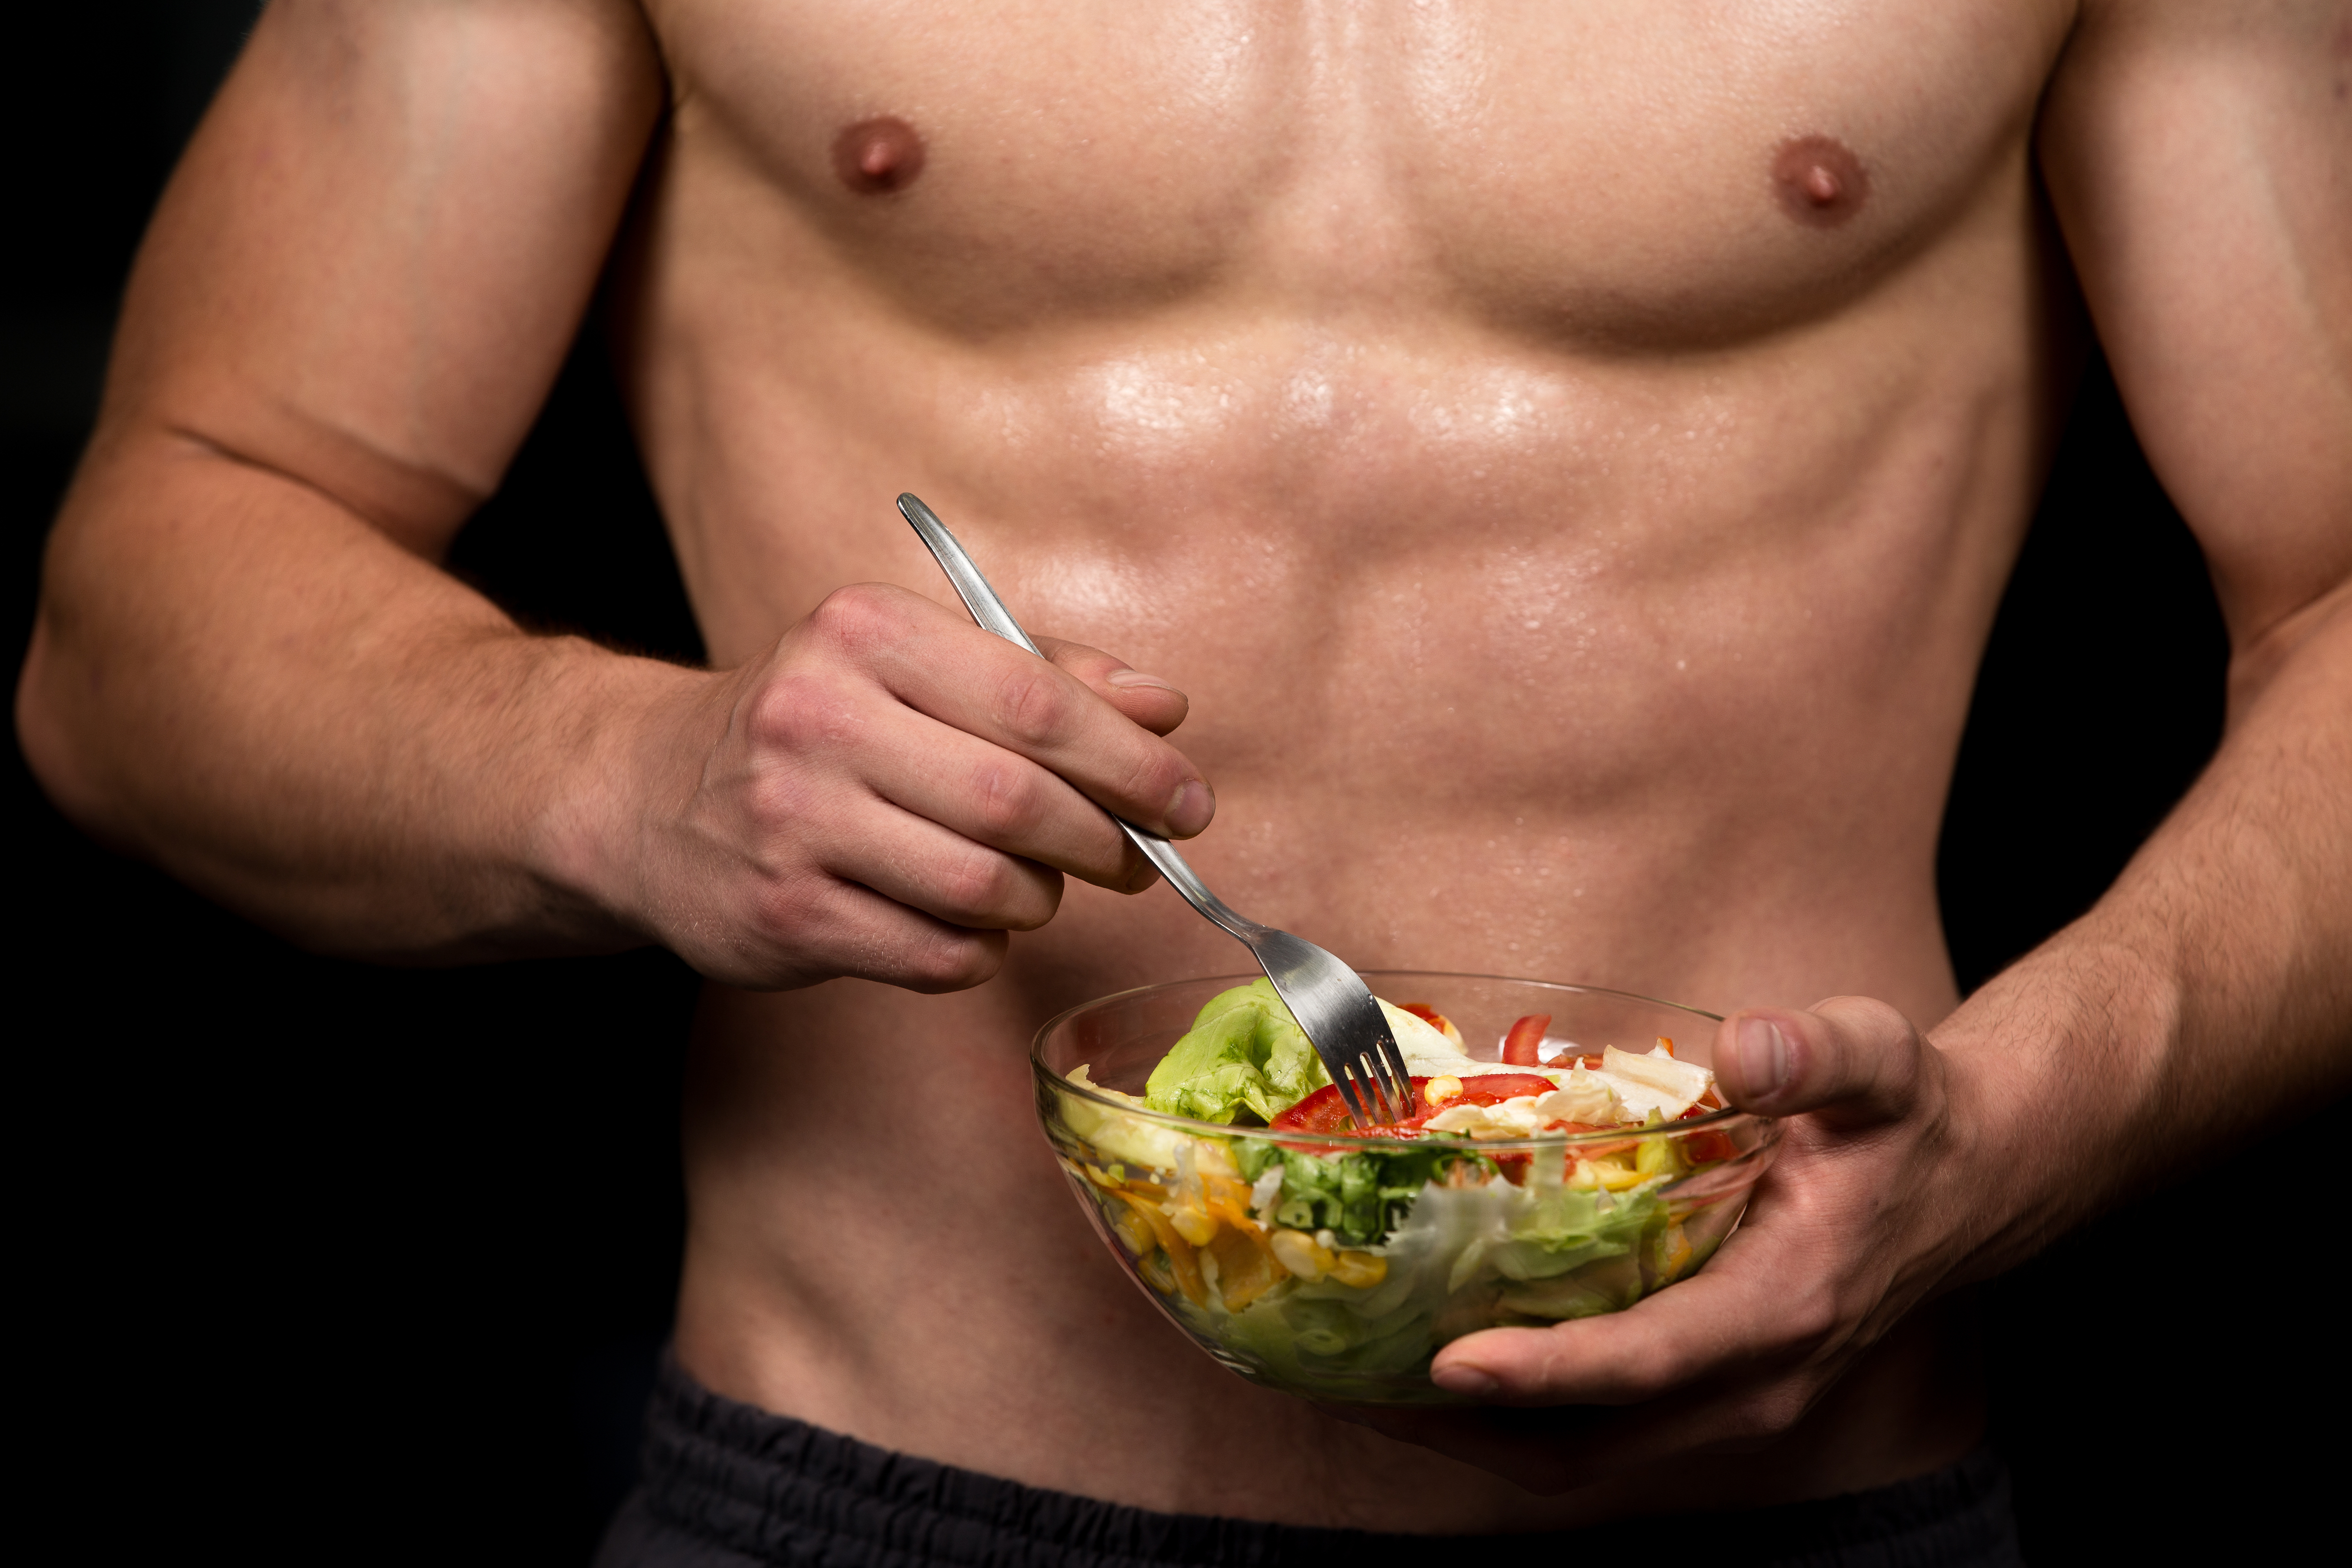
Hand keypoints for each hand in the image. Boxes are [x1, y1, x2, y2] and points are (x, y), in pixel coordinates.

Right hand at [598, 582, 1212, 989]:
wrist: (647, 795)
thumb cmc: (817, 724)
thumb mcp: (915, 664)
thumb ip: (1044, 676)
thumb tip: (1165, 708)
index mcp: (865, 633)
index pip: (1037, 702)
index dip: (1134, 762)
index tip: (1190, 801)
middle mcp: (819, 719)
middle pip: (1018, 800)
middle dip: (1104, 842)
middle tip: (1136, 860)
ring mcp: (794, 823)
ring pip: (984, 888)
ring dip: (1036, 900)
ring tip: (1032, 887)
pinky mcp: (785, 916)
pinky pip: (938, 956)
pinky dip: (978, 951)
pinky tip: (963, 923)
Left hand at [1333, 997, 1976, 1493]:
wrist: (1961, 1184)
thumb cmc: (1904, 1122)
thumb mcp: (1880, 1063)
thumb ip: (1820, 1051)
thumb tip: (1752, 1045)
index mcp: (1785, 1307)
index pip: (1648, 1361)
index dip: (1546, 1370)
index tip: (1447, 1362)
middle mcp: (1750, 1381)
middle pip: (1585, 1442)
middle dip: (1455, 1425)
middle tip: (1335, 1377)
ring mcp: (1723, 1402)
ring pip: (1575, 1455)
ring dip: (1459, 1432)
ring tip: (1342, 1379)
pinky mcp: (1699, 1393)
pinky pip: (1587, 1431)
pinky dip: (1499, 1412)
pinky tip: (1418, 1359)